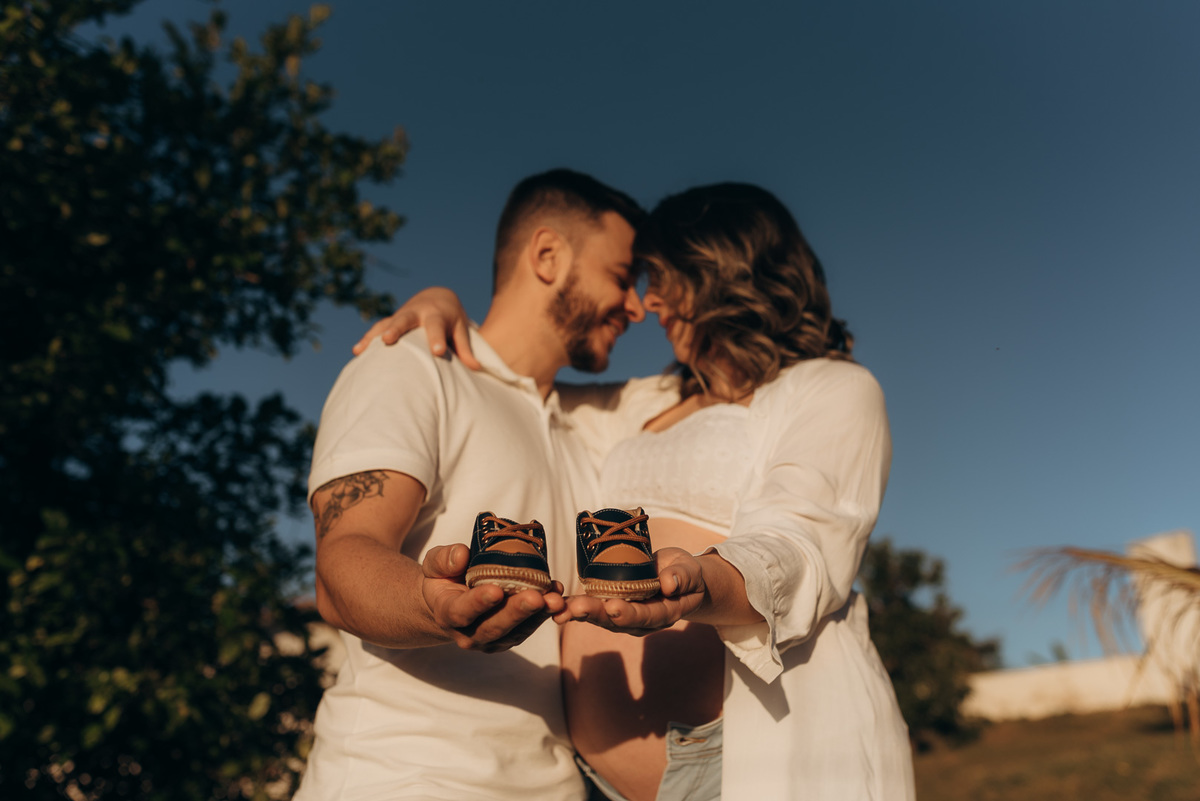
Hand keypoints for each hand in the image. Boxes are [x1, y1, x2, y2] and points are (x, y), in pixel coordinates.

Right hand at [352, 287, 480, 369]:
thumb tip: (478, 369)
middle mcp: (417, 313)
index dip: (437, 338)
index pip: (437, 326)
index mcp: (437, 314)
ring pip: (386, 323)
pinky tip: (357, 353)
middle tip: (389, 340)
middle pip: (405, 320)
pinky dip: (368, 340)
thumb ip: (465, 348)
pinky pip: (377, 329)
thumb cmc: (451, 319)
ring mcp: (401, 316)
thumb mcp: (460, 330)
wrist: (436, 297)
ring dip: (375, 336)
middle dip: (396, 329)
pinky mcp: (391, 321)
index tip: (438, 352)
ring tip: (362, 350)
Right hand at [420, 544, 564, 651]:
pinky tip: (558, 597)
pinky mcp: (510, 637)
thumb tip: (462, 554)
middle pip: (494, 627)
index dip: (478, 603)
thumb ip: (443, 559)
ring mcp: (491, 639)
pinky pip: (529, 627)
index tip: (496, 591)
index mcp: (447, 613)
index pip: (462, 611)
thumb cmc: (444, 579)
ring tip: (555, 599)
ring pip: (516, 631)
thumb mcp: (435, 564)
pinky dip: (545, 614)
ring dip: (538, 616)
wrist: (451, 603)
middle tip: (536, 598)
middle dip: (517, 612)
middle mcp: (469, 633)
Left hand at [553, 548, 706, 634]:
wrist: (677, 578)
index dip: (629, 613)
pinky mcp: (612, 606)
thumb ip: (682, 577)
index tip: (613, 607)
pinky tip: (557, 606)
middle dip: (595, 614)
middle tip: (575, 608)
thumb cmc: (684, 573)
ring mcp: (625, 616)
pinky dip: (574, 607)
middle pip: (617, 621)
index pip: (646, 616)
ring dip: (579, 613)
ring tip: (560, 609)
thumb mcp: (690, 571)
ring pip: (601, 618)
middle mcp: (642, 620)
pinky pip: (593, 609)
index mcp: (664, 613)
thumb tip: (669, 584)